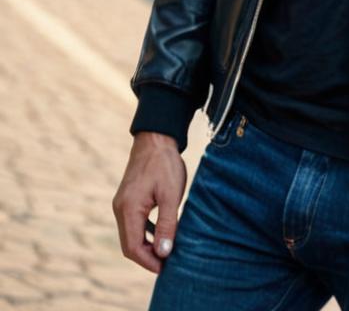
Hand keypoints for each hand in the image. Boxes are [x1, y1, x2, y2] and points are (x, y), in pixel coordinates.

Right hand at [112, 132, 186, 272]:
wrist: (156, 138)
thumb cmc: (164, 164)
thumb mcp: (171, 195)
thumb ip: (167, 224)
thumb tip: (164, 252)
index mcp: (128, 209)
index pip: (133, 248)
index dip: (149, 261)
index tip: (166, 268)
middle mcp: (120, 208)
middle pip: (129, 244)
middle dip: (147, 257)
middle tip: (168, 262)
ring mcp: (122, 203)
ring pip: (131, 234)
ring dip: (146, 245)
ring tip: (166, 251)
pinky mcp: (127, 198)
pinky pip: (133, 223)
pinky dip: (145, 233)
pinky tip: (161, 233)